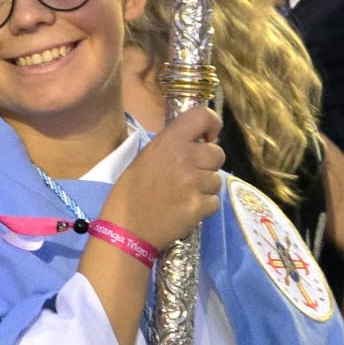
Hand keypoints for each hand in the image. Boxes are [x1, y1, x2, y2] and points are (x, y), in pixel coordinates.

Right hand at [102, 106, 223, 251]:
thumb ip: (172, 146)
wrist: (126, 229)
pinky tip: (185, 209)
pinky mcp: (198, 207)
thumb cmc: (131, 192)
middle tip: (190, 174)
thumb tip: (197, 142)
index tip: (207, 137)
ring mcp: (193, 184)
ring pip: (217, 180)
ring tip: (183, 195)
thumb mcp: (147, 157)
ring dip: (205, 187)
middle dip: (208, 164)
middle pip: (218, 153)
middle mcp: (184, 158)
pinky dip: (204, 207)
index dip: (212, 124)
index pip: (202, 116)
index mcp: (169, 142)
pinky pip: (214, 202)